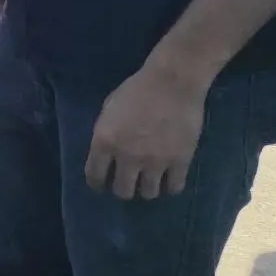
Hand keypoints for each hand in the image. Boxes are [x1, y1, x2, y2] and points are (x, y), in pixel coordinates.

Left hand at [84, 62, 208, 199]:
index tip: (102, 184)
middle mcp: (127, 157)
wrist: (172, 82)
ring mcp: (155, 162)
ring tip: (149, 181)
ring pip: (148, 194)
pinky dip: (170, 186)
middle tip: (128, 182)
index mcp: (105, 142)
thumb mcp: (108, 110)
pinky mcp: (180, 162)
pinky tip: (169, 180)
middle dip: (123, 188)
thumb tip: (106, 153)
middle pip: (123, 191)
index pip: (95, 177)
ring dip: (146, 189)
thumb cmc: (137, 89)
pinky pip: (174, 188)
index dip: (97, 183)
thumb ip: (105, 134)